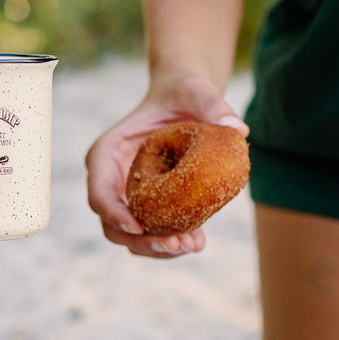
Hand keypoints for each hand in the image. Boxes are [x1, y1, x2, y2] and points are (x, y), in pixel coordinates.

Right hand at [85, 73, 247, 258]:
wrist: (185, 104)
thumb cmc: (182, 93)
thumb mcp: (194, 91)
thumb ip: (212, 104)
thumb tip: (239, 129)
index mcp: (107, 153)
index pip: (99, 192)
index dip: (114, 213)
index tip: (139, 227)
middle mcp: (110, 180)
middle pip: (111, 224)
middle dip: (141, 241)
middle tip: (177, 244)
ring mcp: (126, 197)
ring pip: (130, 237)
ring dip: (157, 248)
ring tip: (192, 245)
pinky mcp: (147, 207)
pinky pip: (151, 234)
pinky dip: (171, 242)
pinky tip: (197, 241)